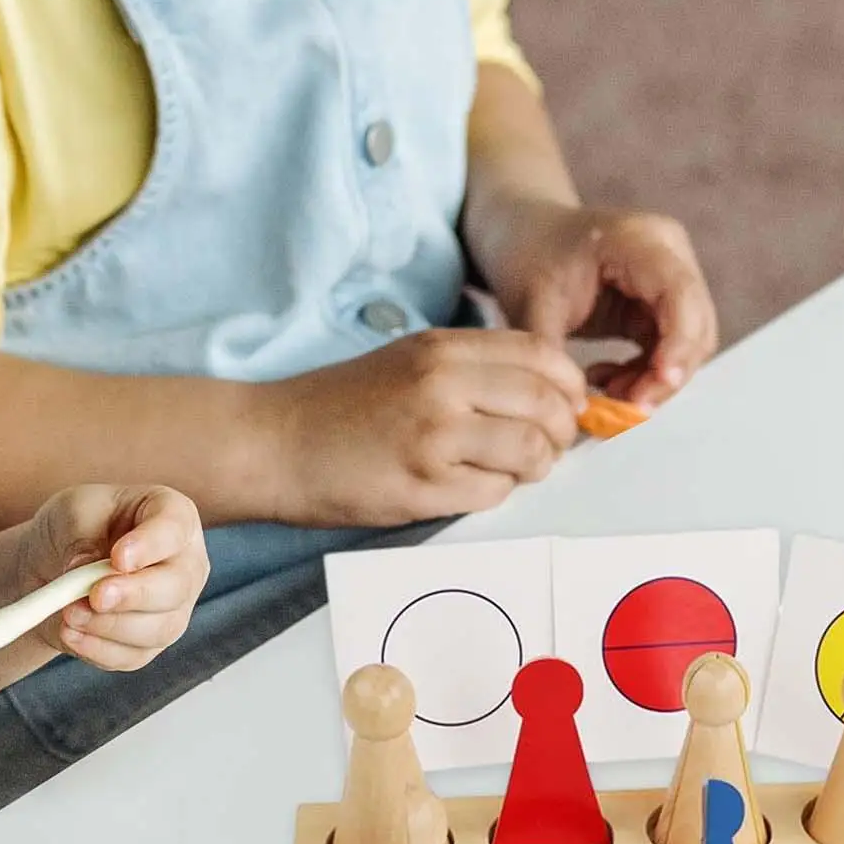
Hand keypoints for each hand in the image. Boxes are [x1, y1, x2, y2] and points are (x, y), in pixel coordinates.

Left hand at [14, 485, 209, 669]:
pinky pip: (133, 656)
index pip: (175, 529)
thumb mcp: (73, 513)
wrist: (54, 563)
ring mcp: (174, 608)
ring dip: (109, 625)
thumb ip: (83, 539)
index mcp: (174, 517)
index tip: (118, 558)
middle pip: (176, 587)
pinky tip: (70, 633)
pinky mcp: (150, 643)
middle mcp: (186, 565)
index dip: (151, 546)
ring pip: (159, 628)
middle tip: (96, 596)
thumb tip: (87, 575)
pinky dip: (98, 649)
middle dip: (135, 595)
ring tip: (68, 613)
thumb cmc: (75, 527)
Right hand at [268, 328, 587, 524]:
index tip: (569, 407)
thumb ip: (473, 370)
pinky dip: (494, 494)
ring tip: (510, 471)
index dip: (570, 386)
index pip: (543, 355)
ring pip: (529, 452)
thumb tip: (545, 395)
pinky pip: (493, 494)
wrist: (273, 442)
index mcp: (442, 349)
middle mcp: (442, 385)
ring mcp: (433, 437)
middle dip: (560, 434)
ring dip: (533, 468)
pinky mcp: (421, 485)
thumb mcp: (409, 362)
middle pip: (546, 405)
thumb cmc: (341, 407)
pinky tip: (469, 487)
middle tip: (545, 449)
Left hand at [485, 201, 718, 410]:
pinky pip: (669, 349)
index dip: (678, 345)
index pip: (680, 295)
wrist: (528, 235)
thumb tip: (574, 409)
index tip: (656, 387)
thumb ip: (553, 354)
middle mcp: (669, 254)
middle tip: (623, 408)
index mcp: (640, 240)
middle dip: (665, 375)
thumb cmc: (529, 256)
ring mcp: (671, 278)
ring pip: (688, 345)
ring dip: (653, 380)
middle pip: (695, 326)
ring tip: (606, 391)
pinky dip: (644, 374)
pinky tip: (607, 378)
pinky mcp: (662, 303)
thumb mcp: (533, 304)